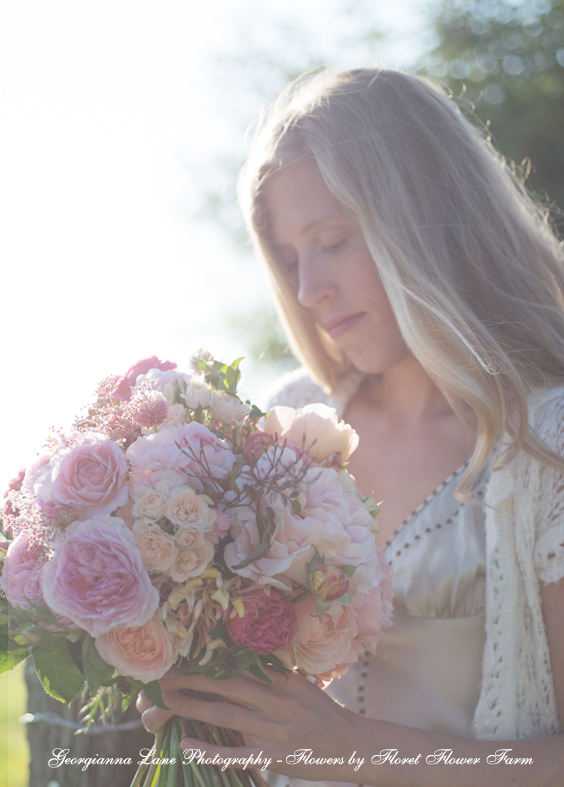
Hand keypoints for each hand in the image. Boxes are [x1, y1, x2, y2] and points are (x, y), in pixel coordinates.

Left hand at [136, 667, 369, 782]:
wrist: (353, 746)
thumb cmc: (323, 712)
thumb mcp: (301, 682)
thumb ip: (274, 670)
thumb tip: (246, 653)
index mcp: (282, 680)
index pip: (238, 664)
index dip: (208, 659)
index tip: (181, 653)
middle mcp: (276, 701)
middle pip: (225, 685)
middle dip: (190, 678)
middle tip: (160, 674)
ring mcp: (274, 731)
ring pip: (225, 715)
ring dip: (191, 707)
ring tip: (162, 701)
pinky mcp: (274, 758)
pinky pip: (237, 753)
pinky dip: (209, 749)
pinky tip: (185, 743)